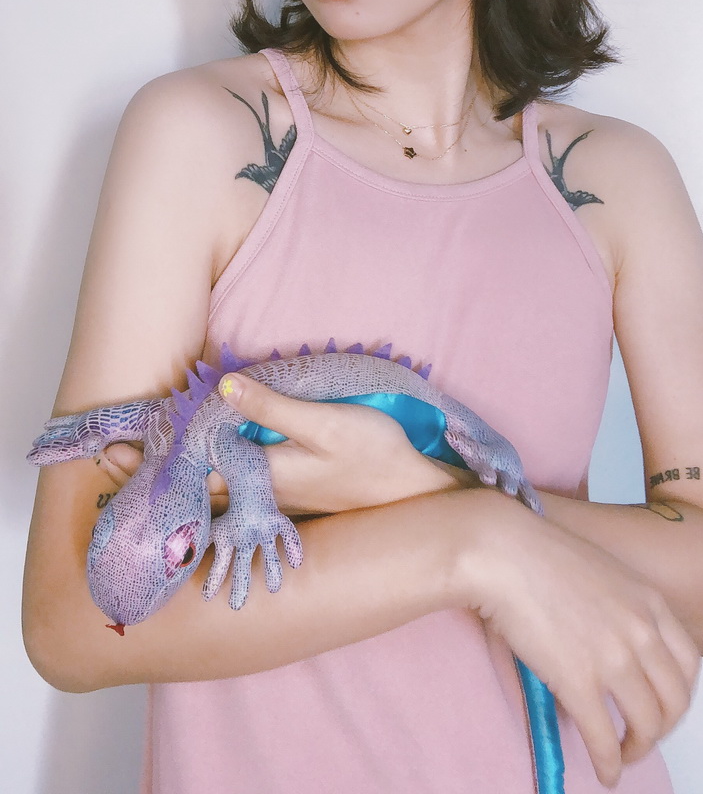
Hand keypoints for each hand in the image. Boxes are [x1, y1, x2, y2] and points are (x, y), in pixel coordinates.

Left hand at [95, 375, 481, 518]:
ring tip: (138, 464)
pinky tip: (197, 471)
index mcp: (264, 474)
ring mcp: (275, 495)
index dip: (152, 458)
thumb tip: (223, 386)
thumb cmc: (376, 455)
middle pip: (192, 483)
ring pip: (210, 488)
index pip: (194, 469)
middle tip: (106, 456)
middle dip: (150, 470)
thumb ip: (274, 409)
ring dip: (174, 474)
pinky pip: (233, 489)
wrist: (416, 493)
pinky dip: (205, 480)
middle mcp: (262, 492)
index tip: (110, 448)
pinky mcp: (290, 492)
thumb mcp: (328, 423)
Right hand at [453, 488, 700, 789]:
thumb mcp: (601, 573)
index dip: (678, 693)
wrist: (503, 551)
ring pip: (647, 725)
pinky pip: (606, 739)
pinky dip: (610, 764)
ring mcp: (613, 658)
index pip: (687, 663)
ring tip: (621, 754)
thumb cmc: (539, 554)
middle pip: (675, 699)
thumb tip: (608, 648)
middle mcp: (641, 632)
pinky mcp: (579, 683)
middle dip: (662, 726)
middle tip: (641, 735)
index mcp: (649, 601)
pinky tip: (605, 771)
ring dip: (637, 748)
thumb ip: (619, 608)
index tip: (661, 703)